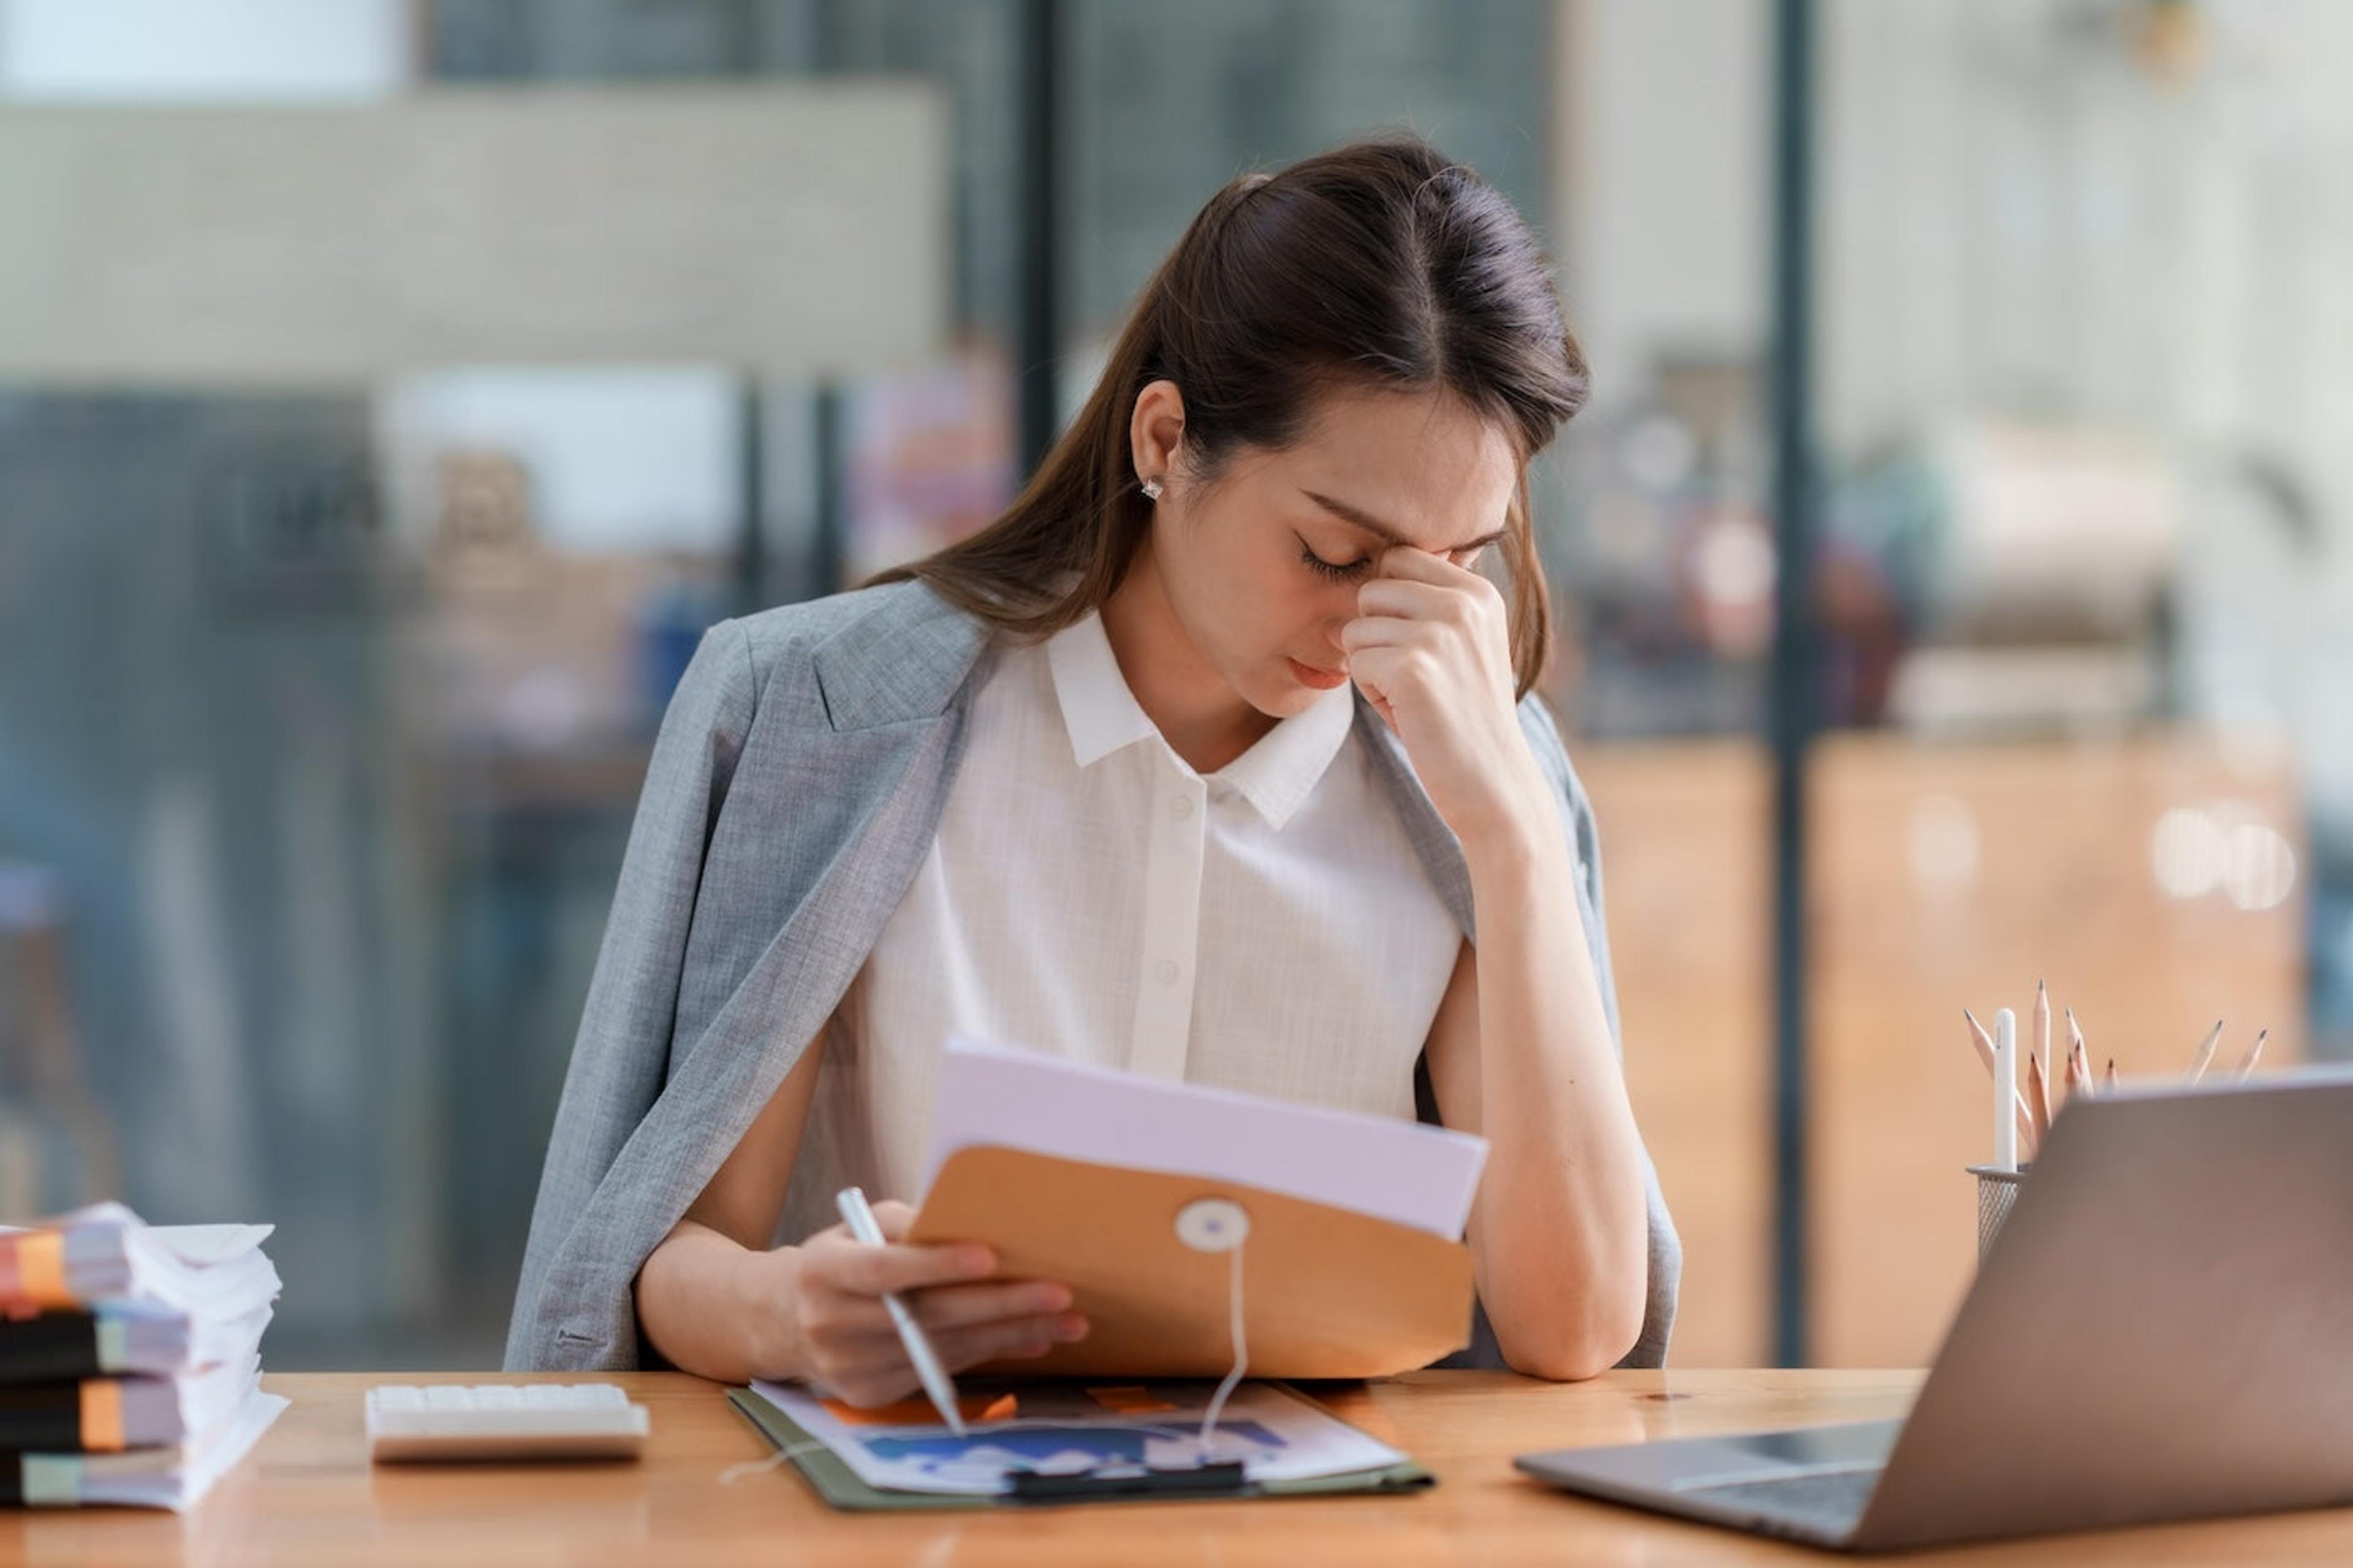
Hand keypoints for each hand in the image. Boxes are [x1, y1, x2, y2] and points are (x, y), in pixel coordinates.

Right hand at [783, 1200, 1088, 1406]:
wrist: (785, 1319)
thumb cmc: (841, 1259)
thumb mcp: (860, 1228)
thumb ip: (908, 1226)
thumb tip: (974, 1226)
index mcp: (823, 1272)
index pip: (885, 1271)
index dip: (936, 1265)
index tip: (991, 1256)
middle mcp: (831, 1325)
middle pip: (926, 1317)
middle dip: (1000, 1305)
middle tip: (1059, 1293)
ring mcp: (848, 1368)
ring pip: (943, 1350)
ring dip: (1011, 1335)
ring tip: (1066, 1321)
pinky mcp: (868, 1395)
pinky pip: (941, 1372)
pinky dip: (990, 1355)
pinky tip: (1030, 1340)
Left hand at [1341, 548, 1549, 845]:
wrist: (1493, 781)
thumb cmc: (1466, 715)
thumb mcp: (1460, 646)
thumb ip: (1423, 606)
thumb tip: (1357, 584)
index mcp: (1478, 591)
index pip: (1399, 558)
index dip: (1389, 603)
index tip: (1413, 643)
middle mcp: (1463, 602)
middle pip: (1372, 590)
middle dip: (1375, 634)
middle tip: (1409, 675)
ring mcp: (1439, 633)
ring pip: (1356, 627)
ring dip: (1371, 665)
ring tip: (1411, 694)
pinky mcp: (1412, 667)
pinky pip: (1355, 661)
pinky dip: (1370, 691)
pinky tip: (1406, 711)